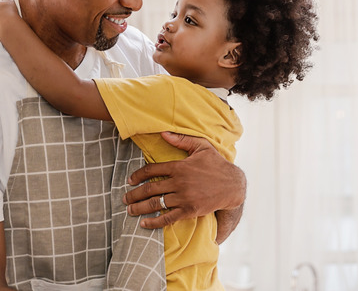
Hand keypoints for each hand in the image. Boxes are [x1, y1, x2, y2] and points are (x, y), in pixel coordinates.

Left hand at [124, 132, 245, 228]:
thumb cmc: (216, 164)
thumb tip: (163, 133)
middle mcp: (179, 182)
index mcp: (180, 166)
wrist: (232, 185)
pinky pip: (168, 218)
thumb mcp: (202, 147)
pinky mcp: (189, 210)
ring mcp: (184, 197)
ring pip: (156, 203)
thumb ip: (182, 140)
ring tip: (130, 210)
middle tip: (124, 198)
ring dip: (140, 208)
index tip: (130, 180)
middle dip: (134, 195)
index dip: (138, 175)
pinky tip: (144, 223)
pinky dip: (154, 222)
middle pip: (150, 189)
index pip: (152, 170)